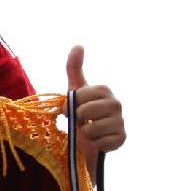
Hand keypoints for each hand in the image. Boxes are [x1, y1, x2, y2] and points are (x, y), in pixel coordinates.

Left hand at [65, 47, 125, 161]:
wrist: (92, 137)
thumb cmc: (83, 110)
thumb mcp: (76, 89)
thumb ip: (74, 68)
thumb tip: (78, 45)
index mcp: (104, 90)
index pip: (77, 98)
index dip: (68, 107)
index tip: (70, 110)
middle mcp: (116, 103)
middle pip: (83, 114)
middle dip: (77, 121)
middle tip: (82, 121)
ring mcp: (120, 121)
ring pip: (90, 131)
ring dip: (85, 134)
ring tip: (90, 130)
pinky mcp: (122, 138)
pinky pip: (100, 144)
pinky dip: (94, 144)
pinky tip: (98, 140)